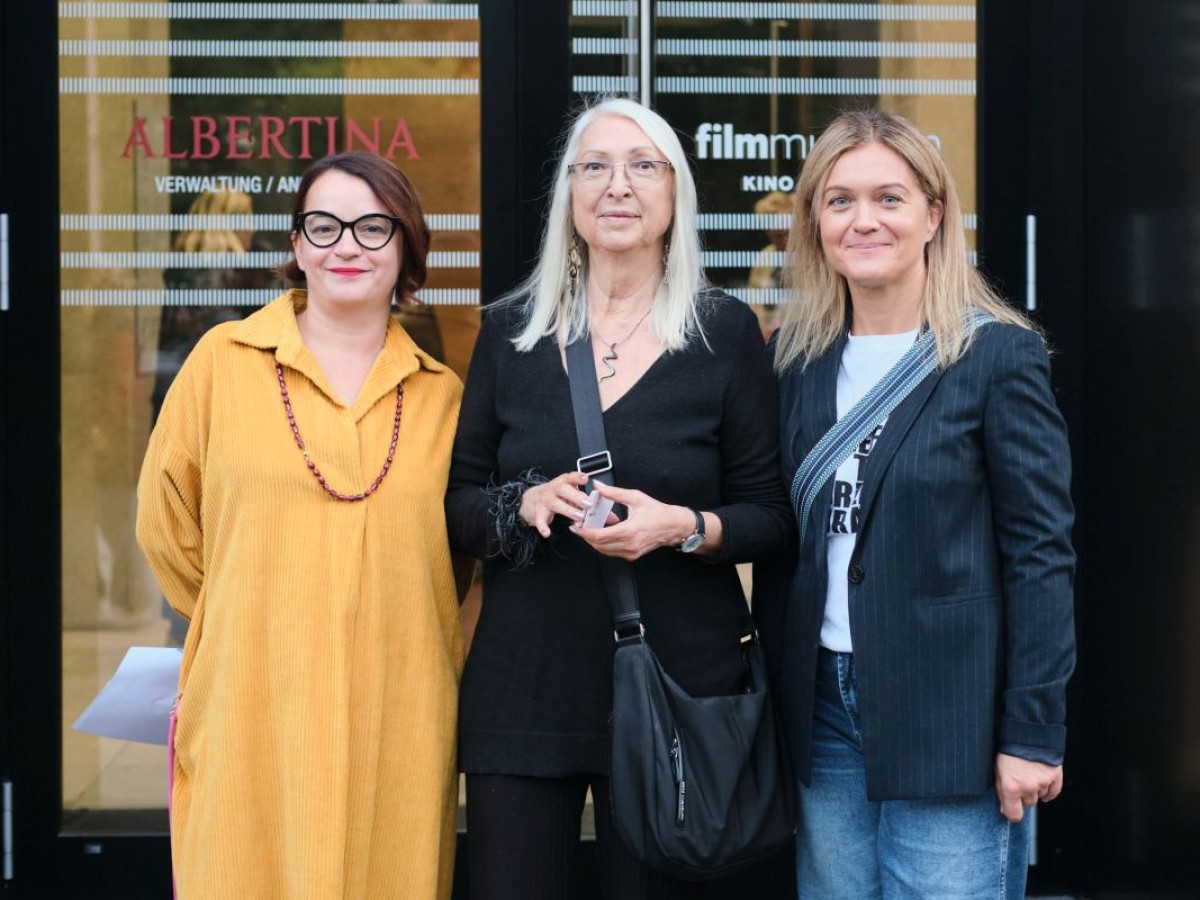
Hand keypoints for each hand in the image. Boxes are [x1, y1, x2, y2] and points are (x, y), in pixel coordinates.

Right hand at [518, 471, 589, 537]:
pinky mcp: (538, 514)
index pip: (569, 477)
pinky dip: (543, 527)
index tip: (585, 478)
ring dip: (568, 510)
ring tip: (579, 517)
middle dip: (577, 496)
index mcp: (561, 483)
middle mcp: (552, 490)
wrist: (529, 500)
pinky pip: (540, 521)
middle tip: (588, 504)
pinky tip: (547, 533)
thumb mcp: (564, 489)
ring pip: (556, 504)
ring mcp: (545, 502)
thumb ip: (578, 494)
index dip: (577, 477)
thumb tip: (593, 501)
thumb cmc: (552, 494)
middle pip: (563, 490)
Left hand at [570, 483, 692, 560]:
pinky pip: (612, 552)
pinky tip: (601, 533)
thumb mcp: (636, 497)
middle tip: (578, 526)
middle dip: (586, 536)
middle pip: (599, 545)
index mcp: (630, 531)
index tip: (576, 526)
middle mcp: (630, 545)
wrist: (674, 526)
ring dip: (593, 541)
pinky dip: (603, 544)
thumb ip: (615, 493)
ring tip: (587, 529)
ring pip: (604, 550)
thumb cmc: (658, 512)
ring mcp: (631, 552)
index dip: (585, 532)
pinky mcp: (632, 555)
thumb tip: (599, 487)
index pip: (600, 536)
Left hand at [994, 753, 1062, 822]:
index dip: (1011, 813)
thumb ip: (1001, 790)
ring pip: (1040, 797)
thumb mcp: (997, 770)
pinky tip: (1042, 782)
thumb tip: (1004, 809)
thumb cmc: (1008, 749)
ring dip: (1035, 790)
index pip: (1014, 814)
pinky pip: (1053, 792)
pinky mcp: (1055, 776)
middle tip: (1019, 782)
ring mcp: (1043, 782)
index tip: (1010, 809)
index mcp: (1011, 787)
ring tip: (1029, 774)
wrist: (1026, 732)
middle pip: (1028, 804)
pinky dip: (1048, 790)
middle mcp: (1028, 788)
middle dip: (1023, 796)